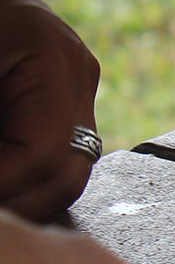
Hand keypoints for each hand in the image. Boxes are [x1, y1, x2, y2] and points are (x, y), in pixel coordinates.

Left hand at [0, 0, 102, 219]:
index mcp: (53, 60)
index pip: (42, 153)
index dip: (2, 187)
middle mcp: (77, 75)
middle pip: (68, 171)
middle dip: (17, 203)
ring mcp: (77, 84)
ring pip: (67, 170)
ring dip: (21, 195)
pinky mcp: (64, 93)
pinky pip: (55, 151)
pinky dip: (21, 176)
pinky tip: (1, 181)